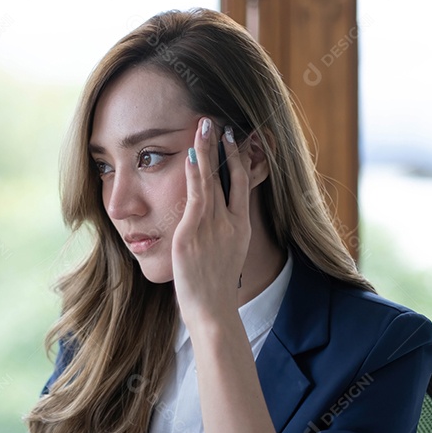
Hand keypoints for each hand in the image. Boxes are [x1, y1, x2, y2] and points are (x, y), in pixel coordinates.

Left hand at [171, 117, 254, 326]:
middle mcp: (230, 224)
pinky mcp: (192, 234)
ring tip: (202, 127)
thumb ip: (221, 237)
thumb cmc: (214, 291)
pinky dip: (193, 174)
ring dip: (205, 151)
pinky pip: (194, 196)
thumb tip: (212, 226)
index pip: (242, 185)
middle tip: (216, 121)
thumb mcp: (226, 259)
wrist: (213, 311)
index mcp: (241, 229)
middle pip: (229, 176)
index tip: (233, 139)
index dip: (238, 160)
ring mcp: (212, 228)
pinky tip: (189, 155)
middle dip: (222, 146)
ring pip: (210, 180)